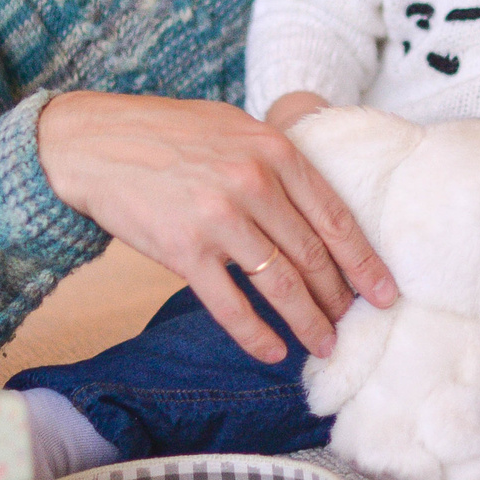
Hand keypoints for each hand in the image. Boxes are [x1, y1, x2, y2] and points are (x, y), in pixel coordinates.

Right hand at [35, 92, 396, 362]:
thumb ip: (277, 158)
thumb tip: (317, 200)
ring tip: (325, 345)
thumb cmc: (167, 133)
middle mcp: (253, 185)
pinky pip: (231, 305)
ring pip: (281, 285)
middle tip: (355, 323)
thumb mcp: (234, 127)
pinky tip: (273, 352)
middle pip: (314, 256)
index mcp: (274, 152)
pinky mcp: (184, 251)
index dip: (365, 261)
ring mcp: (219, 220)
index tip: (385, 292)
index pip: (335, 218)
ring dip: (308, 322)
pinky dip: (256, 334)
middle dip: (340, 298)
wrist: (94, 143)